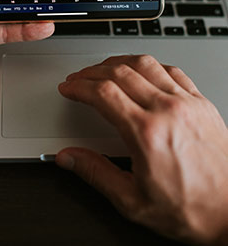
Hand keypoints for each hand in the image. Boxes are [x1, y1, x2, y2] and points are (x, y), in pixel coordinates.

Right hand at [56, 55, 227, 244]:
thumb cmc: (192, 208)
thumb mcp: (133, 201)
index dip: (79, 87)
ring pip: (145, 63)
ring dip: (118, 62)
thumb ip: (96, 173)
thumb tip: (69, 158)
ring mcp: (186, 102)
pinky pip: (172, 70)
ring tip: (104, 68)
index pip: (103, 93)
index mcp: (147, 133)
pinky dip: (150, 65)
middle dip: (91, 72)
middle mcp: (167, 110)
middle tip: (79, 79)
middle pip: (119, 73)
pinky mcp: (201, 102)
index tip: (69, 88)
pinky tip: (142, 71)